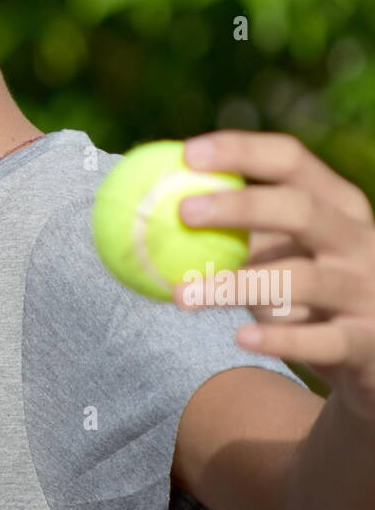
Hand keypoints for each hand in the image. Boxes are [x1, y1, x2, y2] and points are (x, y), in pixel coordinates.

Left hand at [172, 130, 374, 424]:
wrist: (373, 359)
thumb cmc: (310, 294)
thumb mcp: (286, 252)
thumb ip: (242, 228)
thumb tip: (157, 196)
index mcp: (339, 203)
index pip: (291, 159)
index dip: (240, 150)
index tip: (186, 153)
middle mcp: (359, 239)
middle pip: (300, 209)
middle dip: (240, 205)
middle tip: (181, 212)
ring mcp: (367, 290)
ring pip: (302, 280)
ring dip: (235, 286)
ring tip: (181, 296)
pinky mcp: (368, 341)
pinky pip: (321, 341)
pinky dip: (280, 340)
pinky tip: (238, 339)